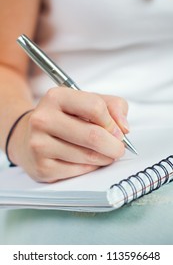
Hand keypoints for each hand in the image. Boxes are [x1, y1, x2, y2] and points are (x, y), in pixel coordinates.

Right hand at [8, 87, 128, 182]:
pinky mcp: (42, 167)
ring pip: (88, 156)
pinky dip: (91, 167)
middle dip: (114, 146)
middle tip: (118, 148)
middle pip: (93, 135)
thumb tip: (124, 128)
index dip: (113, 122)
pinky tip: (87, 161)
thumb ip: (112, 106)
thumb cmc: (64, 119)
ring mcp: (39, 145)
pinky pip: (79, 171)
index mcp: (55, 97)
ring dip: (105, 158)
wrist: (28, 138)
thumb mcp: (86, 102)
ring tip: (104, 154)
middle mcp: (43, 119)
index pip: (95, 107)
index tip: (117, 131)